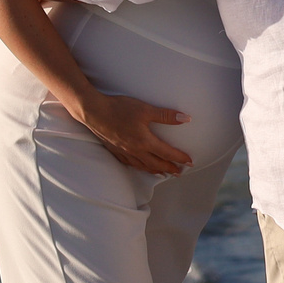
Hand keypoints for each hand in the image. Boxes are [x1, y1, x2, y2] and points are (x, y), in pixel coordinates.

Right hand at [72, 90, 194, 175]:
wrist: (94, 112)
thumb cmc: (119, 109)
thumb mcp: (145, 109)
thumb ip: (166, 116)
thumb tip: (185, 119)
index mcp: (145, 142)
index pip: (167, 153)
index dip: (180, 158)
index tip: (190, 162)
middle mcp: (136, 151)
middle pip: (157, 164)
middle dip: (170, 169)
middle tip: (180, 172)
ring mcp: (125, 152)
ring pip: (144, 166)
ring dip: (156, 171)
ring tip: (163, 173)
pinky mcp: (115, 151)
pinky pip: (131, 164)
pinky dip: (140, 167)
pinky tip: (141, 166)